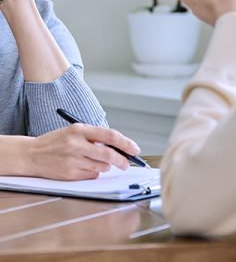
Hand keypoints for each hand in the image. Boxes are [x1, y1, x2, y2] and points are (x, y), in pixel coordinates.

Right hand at [26, 124, 140, 180]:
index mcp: (80, 130)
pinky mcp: (70, 174)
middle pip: (109, 155)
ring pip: (102, 167)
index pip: (110, 136)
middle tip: (127, 164)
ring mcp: (73, 160)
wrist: (31, 154)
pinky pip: (92, 175)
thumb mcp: (74, 132)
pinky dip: (94, 173)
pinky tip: (83, 167)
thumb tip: (117, 148)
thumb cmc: (55, 142)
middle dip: (122, 161)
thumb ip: (95, 138)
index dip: (126, 143)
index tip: (135, 149)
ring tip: (94, 161)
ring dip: (105, 166)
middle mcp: (77, 144)